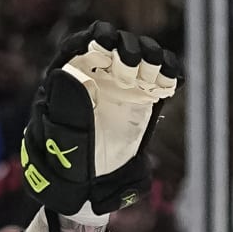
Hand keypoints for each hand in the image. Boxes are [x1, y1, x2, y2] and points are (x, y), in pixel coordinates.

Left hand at [20, 22, 179, 218]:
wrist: (88, 193)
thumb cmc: (65, 168)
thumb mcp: (61, 142)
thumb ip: (65, 109)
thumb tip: (66, 74)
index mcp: (69, 86)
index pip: (78, 48)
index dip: (93, 38)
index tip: (103, 40)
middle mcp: (97, 81)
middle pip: (115, 47)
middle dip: (126, 49)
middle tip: (131, 65)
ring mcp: (122, 89)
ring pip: (141, 57)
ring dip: (150, 58)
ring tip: (150, 77)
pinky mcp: (145, 100)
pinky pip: (162, 76)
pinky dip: (170, 72)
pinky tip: (171, 81)